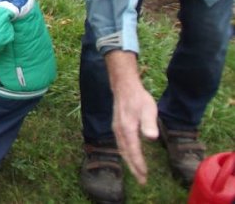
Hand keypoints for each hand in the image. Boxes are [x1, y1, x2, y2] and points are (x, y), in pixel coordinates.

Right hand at [105, 51, 158, 183]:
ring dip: (129, 162)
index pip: (133, 151)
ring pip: (122, 150)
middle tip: (142, 181)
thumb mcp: (148, 109)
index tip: (144, 176)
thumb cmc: (138, 98)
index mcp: (127, 129)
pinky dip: (125, 154)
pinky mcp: (117, 126)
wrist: (123, 86)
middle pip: (125, 153)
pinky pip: (120, 145)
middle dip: (133, 168)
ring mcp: (116, 129)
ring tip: (137, 172)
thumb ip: (149, 123)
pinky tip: (130, 156)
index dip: (139, 164)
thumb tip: (151, 137)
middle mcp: (119, 131)